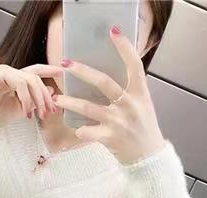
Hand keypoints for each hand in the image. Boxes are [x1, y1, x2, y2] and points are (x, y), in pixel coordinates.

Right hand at [0, 64, 63, 127]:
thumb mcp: (22, 109)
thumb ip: (36, 100)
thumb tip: (51, 90)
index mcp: (16, 79)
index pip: (35, 71)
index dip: (48, 70)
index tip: (62, 72)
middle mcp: (10, 72)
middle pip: (35, 77)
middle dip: (45, 95)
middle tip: (50, 110)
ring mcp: (4, 71)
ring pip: (30, 80)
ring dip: (37, 99)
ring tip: (39, 114)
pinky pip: (20, 82)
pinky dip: (26, 98)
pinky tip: (26, 111)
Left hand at [53, 25, 165, 165]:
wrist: (149, 157)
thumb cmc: (143, 129)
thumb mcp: (142, 105)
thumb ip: (128, 91)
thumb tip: (107, 77)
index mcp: (140, 93)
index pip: (134, 64)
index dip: (124, 47)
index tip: (113, 31)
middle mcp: (129, 104)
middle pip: (103, 81)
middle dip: (82, 71)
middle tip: (66, 63)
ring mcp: (118, 121)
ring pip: (88, 107)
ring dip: (70, 101)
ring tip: (57, 98)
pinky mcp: (109, 137)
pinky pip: (87, 131)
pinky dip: (80, 130)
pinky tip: (76, 129)